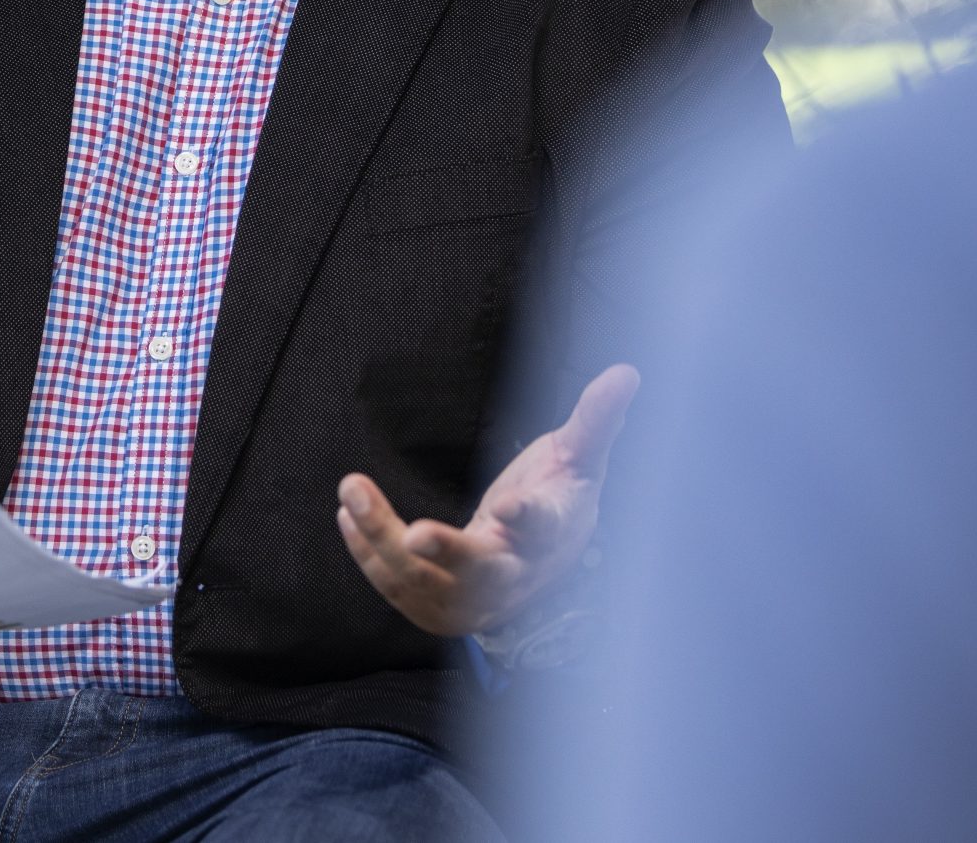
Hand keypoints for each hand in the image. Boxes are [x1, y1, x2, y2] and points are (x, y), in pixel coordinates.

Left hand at [336, 364, 638, 637]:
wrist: (543, 562)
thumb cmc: (560, 498)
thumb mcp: (579, 458)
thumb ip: (595, 419)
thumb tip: (627, 372)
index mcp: (552, 532)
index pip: (544, 527)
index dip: (529, 519)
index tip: (510, 507)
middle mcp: (516, 572)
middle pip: (481, 572)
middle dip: (446, 553)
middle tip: (413, 534)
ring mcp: (476, 595)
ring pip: (428, 583)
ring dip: (385, 542)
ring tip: (351, 492)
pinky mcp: (442, 605)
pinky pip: (402, 589)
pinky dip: (371, 555)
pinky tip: (348, 516)